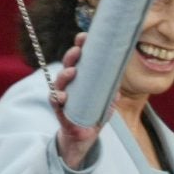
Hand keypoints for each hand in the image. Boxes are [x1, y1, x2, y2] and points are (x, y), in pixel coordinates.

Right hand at [50, 32, 106, 169]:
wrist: (83, 136)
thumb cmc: (93, 114)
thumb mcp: (106, 103)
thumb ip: (111, 95)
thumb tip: (117, 89)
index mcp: (81, 77)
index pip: (79, 58)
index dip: (80, 46)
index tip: (84, 37)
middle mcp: (70, 83)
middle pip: (68, 64)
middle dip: (72, 55)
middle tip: (78, 50)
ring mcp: (63, 95)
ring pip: (59, 81)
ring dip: (65, 74)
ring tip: (72, 71)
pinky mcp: (60, 110)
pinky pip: (55, 101)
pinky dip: (58, 97)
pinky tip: (63, 96)